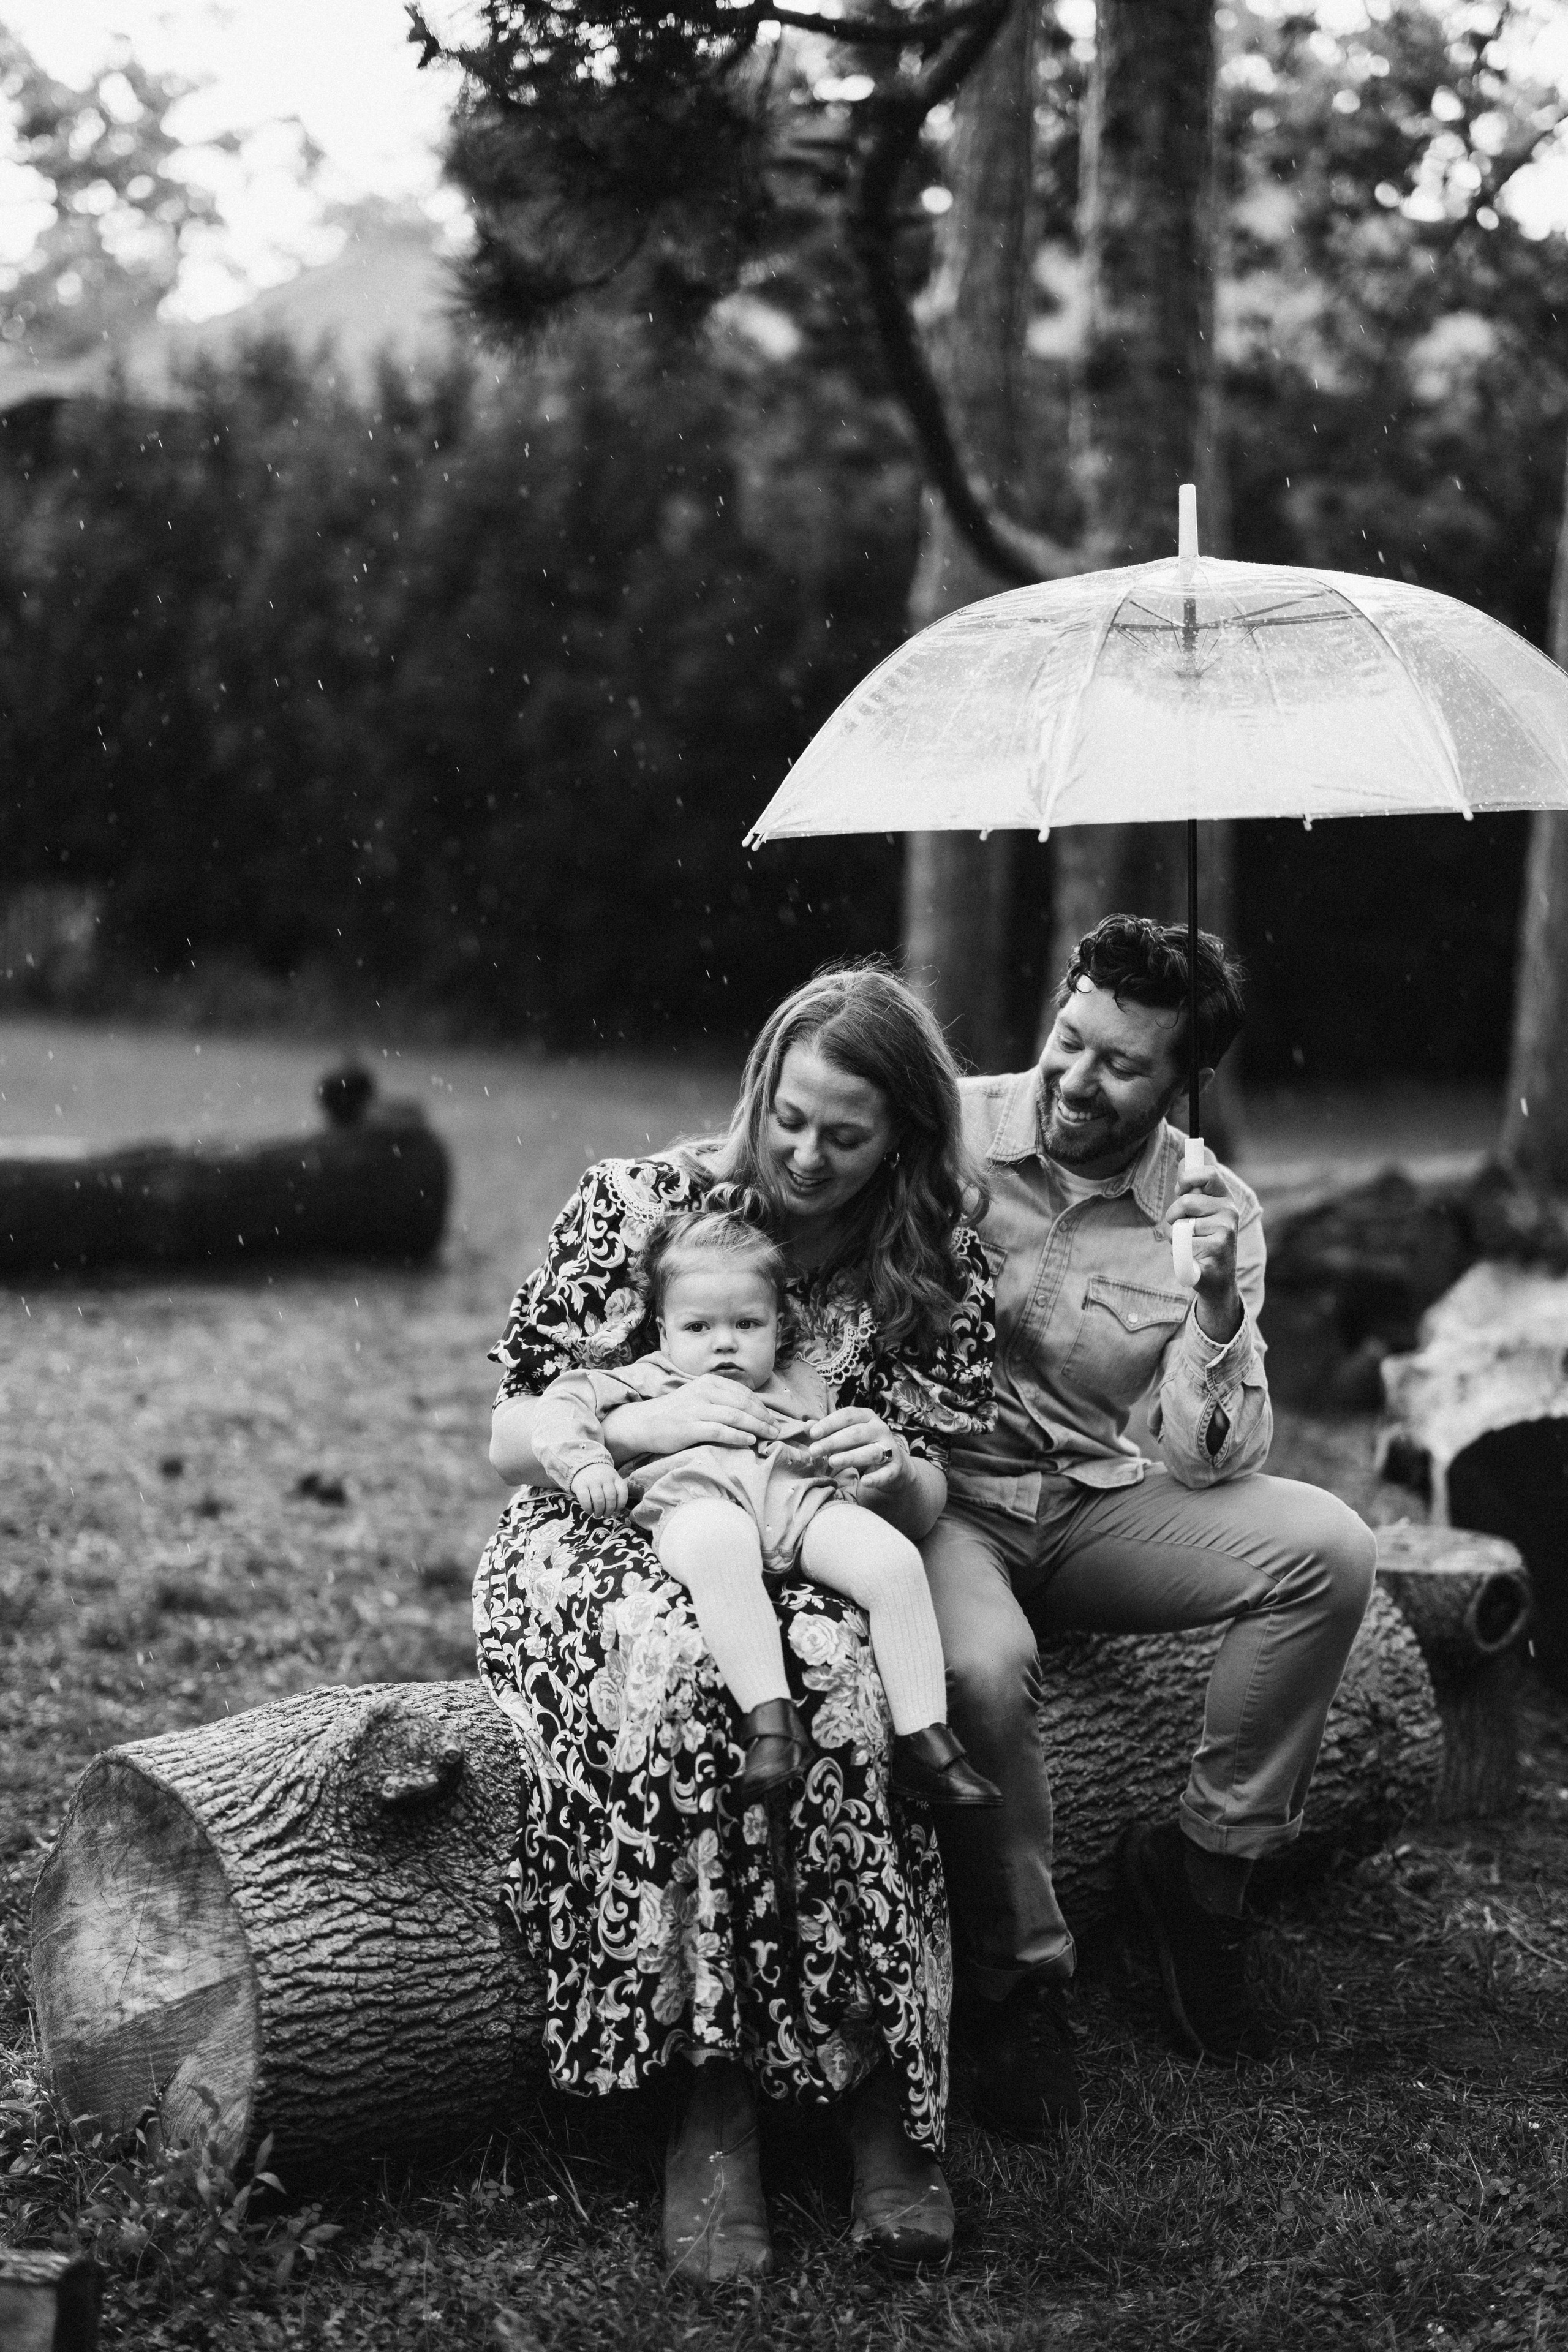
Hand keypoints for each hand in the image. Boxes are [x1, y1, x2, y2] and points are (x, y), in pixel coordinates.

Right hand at [571, 1463, 629, 1517]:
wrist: (583, 1464)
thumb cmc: (600, 1478)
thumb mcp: (611, 1479)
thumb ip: (614, 1492)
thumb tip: (615, 1512)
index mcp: (615, 1477)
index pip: (622, 1492)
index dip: (621, 1504)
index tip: (617, 1510)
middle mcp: (604, 1478)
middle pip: (610, 1498)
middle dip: (609, 1510)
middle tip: (606, 1515)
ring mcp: (592, 1481)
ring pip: (599, 1500)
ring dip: (599, 1511)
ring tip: (598, 1515)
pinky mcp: (580, 1485)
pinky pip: (585, 1500)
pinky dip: (588, 1509)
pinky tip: (589, 1511)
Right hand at [602, 1374, 780, 1462]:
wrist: (643, 1423)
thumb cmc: (675, 1413)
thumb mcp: (699, 1397)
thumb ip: (721, 1399)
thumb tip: (750, 1410)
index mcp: (708, 1382)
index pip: (743, 1393)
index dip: (762, 1406)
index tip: (773, 1418)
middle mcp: (704, 1392)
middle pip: (743, 1404)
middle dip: (764, 1417)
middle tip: (777, 1429)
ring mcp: (696, 1409)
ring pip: (735, 1416)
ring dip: (757, 1427)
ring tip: (770, 1435)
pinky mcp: (689, 1427)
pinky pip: (720, 1431)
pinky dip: (738, 1436)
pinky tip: (750, 1441)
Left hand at [805, 1407, 911, 1501]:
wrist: (893, 1464)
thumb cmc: (862, 1446)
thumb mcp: (845, 1436)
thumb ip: (827, 1431)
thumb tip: (806, 1426)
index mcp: (866, 1417)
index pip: (847, 1415)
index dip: (829, 1423)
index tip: (812, 1433)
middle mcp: (880, 1429)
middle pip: (856, 1434)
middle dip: (833, 1442)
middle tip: (814, 1451)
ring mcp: (890, 1448)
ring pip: (870, 1452)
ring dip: (851, 1457)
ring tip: (832, 1462)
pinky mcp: (895, 1468)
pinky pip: (886, 1473)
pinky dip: (876, 1478)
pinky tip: (865, 1482)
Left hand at [1160, 1168, 1241, 1338]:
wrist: (1218, 1280)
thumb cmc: (1205, 1241)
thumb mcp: (1201, 1212)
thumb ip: (1192, 1189)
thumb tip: (1183, 1158)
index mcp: (1225, 1199)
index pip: (1208, 1174)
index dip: (1188, 1177)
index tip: (1179, 1188)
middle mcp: (1229, 1212)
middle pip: (1185, 1202)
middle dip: (1173, 1215)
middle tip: (1181, 1226)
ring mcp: (1225, 1232)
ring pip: (1181, 1227)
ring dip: (1177, 1237)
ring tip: (1192, 1245)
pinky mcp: (1217, 1251)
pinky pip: (1182, 1246)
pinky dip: (1179, 1255)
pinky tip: (1193, 1259)